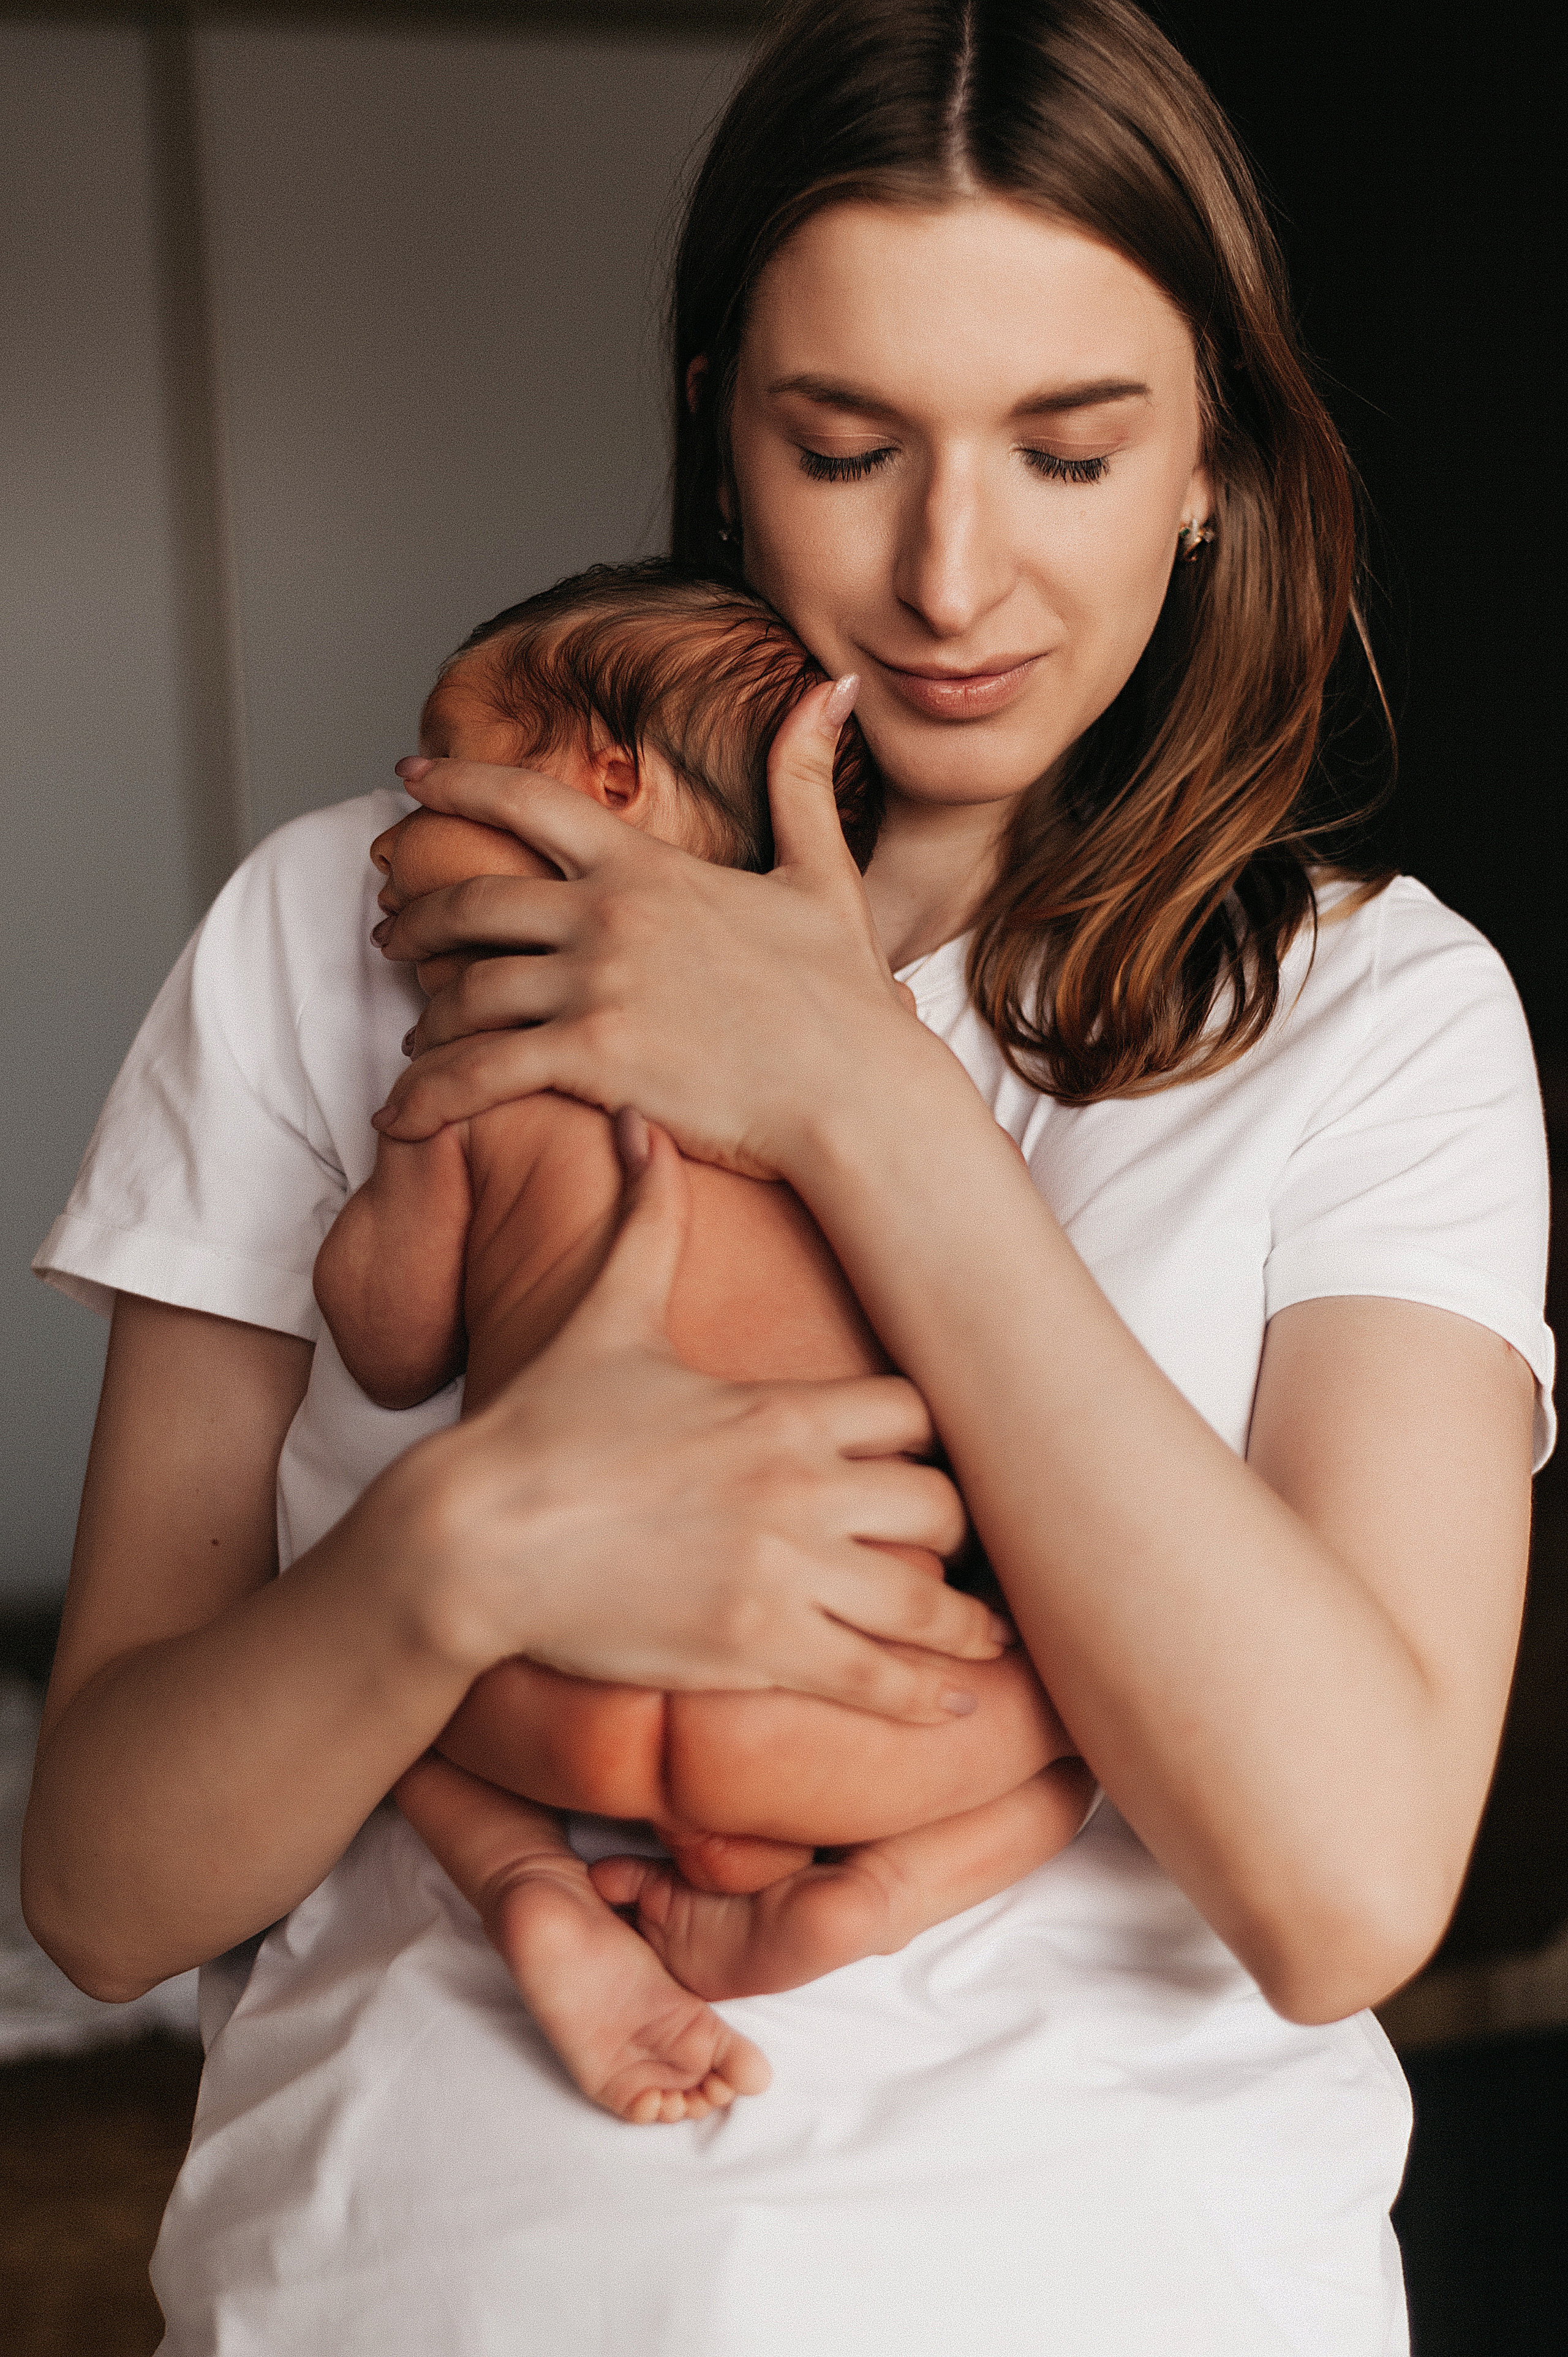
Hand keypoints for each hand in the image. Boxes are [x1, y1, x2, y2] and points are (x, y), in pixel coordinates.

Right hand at [368, 1117, 1006, 1723]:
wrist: (471, 1539)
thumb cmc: (539, 1426)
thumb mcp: (608, 1312)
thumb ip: (646, 1221)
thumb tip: (641, 1124)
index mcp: (781, 1408)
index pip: (916, 1413)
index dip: (928, 1437)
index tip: (921, 1459)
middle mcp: (800, 1490)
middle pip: (941, 1507)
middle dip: (950, 1529)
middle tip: (950, 1552)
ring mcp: (783, 1575)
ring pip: (927, 1603)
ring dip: (964, 1629)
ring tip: (988, 1645)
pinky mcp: (755, 1650)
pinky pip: (877, 1683)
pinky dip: (924, 1700)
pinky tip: (950, 1709)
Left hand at [369, 679, 943, 1179]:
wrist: (858, 1091)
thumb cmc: (844, 998)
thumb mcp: (822, 873)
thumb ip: (803, 778)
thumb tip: (826, 688)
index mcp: (648, 868)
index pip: (527, 800)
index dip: (458, 781)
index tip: (409, 774)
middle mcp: (608, 916)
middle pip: (470, 901)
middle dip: (414, 917)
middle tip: (390, 934)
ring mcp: (595, 987)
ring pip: (465, 992)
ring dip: (427, 1018)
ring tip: (417, 1037)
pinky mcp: (591, 1059)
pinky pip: (477, 1073)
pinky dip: (426, 1096)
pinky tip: (401, 1114)